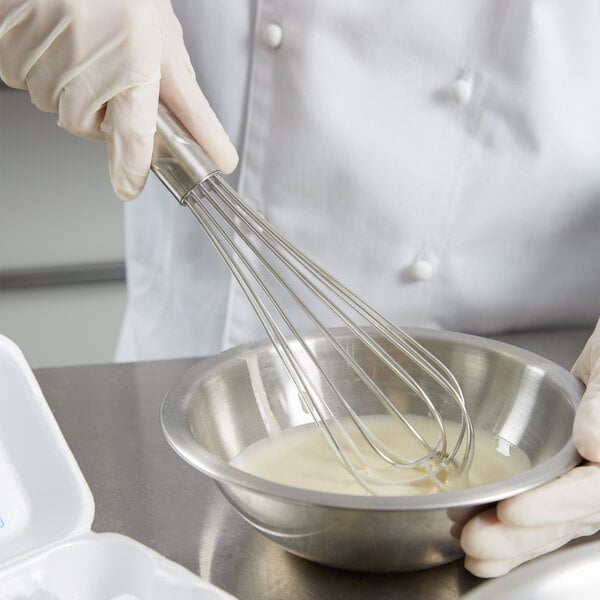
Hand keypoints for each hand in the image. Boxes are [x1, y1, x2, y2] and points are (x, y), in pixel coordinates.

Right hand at [0, 0, 237, 198]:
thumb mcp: (166, 44)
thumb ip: (188, 106)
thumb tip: (217, 153)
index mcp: (133, 61)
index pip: (133, 136)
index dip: (131, 169)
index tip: (130, 187)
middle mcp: (86, 62)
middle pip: (86, 126)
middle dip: (99, 112)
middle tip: (108, 72)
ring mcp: (43, 53)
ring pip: (53, 104)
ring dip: (69, 88)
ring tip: (83, 45)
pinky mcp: (10, 44)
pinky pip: (21, 79)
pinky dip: (39, 68)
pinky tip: (56, 40)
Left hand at [461, 319, 599, 577]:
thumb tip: (597, 448)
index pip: (593, 492)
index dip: (553, 507)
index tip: (513, 511)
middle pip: (570, 517)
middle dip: (522, 535)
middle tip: (475, 541)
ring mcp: (586, 479)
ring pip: (556, 521)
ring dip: (515, 541)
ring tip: (473, 553)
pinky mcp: (565, 477)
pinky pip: (546, 509)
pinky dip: (517, 528)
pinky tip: (489, 545)